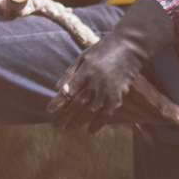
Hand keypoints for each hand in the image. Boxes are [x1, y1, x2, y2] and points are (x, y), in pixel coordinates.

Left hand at [49, 16, 156, 130]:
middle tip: (56, 124)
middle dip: (65, 115)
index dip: (58, 102)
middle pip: (78, 103)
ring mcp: (108, 90)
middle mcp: (96, 81)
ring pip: (91, 111)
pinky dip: (98, 123)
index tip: (49, 112)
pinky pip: (107, 114)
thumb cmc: (102, 51)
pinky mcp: (118, 96)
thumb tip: (56, 89)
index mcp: (86, 70)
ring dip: (78, 121)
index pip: (69, 89)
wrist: (129, 48)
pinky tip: (90, 130)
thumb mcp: (83, 57)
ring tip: (69, 128)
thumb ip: (70, 72)